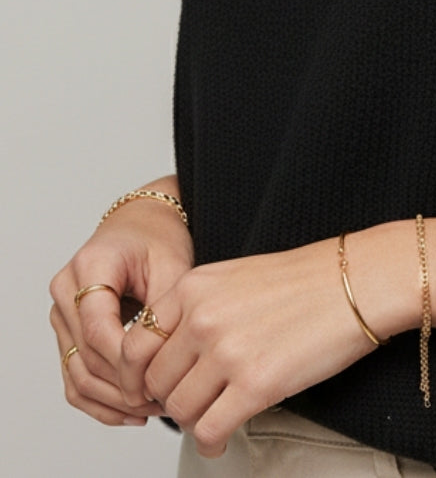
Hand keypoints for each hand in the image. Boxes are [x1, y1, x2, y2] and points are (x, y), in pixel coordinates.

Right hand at [50, 182, 193, 427]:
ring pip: (77, 373)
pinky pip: (75, 375)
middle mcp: (66, 290)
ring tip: (152, 409)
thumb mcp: (173, 265)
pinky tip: (131, 412)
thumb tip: (164, 366)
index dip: (127, 364)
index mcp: (90, 265)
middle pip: (86, 356)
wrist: (143, 223)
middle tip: (162, 401)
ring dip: (113, 400)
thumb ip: (165, 312)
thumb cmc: (159, 237)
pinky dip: (100, 399)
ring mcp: (62, 312)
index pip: (99, 330)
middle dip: (124, 386)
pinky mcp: (68, 331)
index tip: (158, 382)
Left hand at [118, 240, 380, 456]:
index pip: (133, 344)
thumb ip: (197, 308)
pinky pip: (209, 430)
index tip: (153, 386)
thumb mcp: (235, 277)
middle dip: (168, 399)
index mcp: (193, 287)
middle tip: (189, 404)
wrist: (358, 282)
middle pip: (154, 382)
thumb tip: (172, 353)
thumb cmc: (306, 280)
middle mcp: (202, 318)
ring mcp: (227, 352)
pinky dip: (210, 442)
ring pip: (178, 410)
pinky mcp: (256, 385)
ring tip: (210, 418)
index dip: (139, 375)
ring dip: (192, 421)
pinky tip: (221, 438)